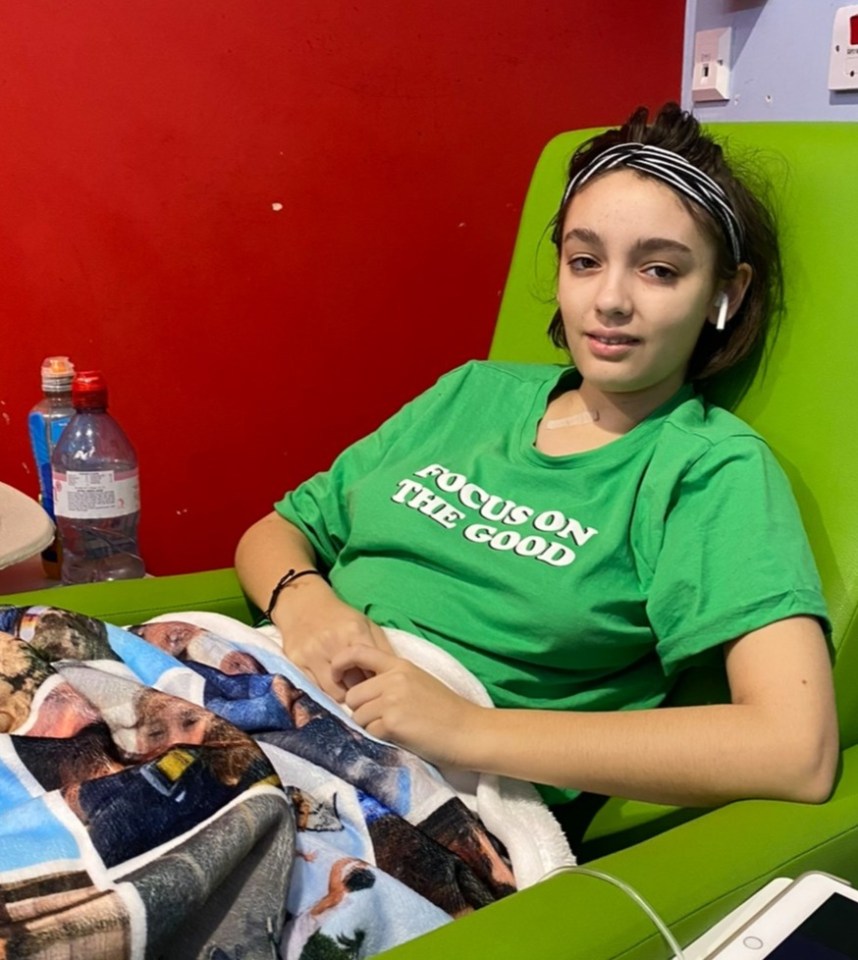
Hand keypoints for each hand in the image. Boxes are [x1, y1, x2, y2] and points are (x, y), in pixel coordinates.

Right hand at [271, 580, 391, 701]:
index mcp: (354, 632)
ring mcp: (312, 653)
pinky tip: (329, 682)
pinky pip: (316, 690)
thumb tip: (394, 676)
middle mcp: (332, 643)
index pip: (372, 671)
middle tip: (362, 687)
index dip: (377, 682)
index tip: (378, 685)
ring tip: (345, 685)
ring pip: (335, 693)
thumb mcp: (366, 624)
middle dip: (361, 690)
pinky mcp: (296, 662)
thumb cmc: (340, 618)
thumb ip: (382, 648)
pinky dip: (325, 691)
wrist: (303, 605)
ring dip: (343, 693)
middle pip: (355, 685)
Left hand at [332, 645, 481, 767]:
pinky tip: (400, 739)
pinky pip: (369, 733)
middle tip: (383, 721)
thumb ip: (391, 681)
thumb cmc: (447, 710)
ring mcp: (392, 699)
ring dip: (371, 728)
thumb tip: (360, 692)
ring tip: (395, 730)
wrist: (469, 731)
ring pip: (358, 717)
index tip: (335, 675)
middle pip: (353, 696)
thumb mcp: (418, 682)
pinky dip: (380, 740)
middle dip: (362, 711)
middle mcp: (393, 678)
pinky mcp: (393, 722)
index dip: (340, 662)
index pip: (358, 651)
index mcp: (400, 665)